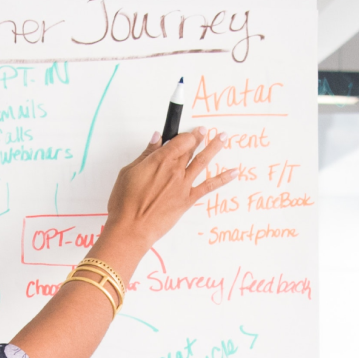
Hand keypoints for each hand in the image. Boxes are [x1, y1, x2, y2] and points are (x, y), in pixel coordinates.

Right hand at [102, 127, 232, 254]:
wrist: (131, 228)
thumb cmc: (124, 203)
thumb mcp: (128, 172)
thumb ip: (146, 154)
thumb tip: (156, 138)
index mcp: (160, 160)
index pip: (179, 140)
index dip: (185, 134)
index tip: (189, 130)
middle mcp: (175, 170)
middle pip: (190, 149)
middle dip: (198, 138)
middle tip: (205, 131)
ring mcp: (183, 185)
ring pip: (202, 161)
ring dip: (214, 148)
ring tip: (224, 138)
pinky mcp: (187, 200)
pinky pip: (208, 186)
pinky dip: (222, 178)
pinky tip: (233, 172)